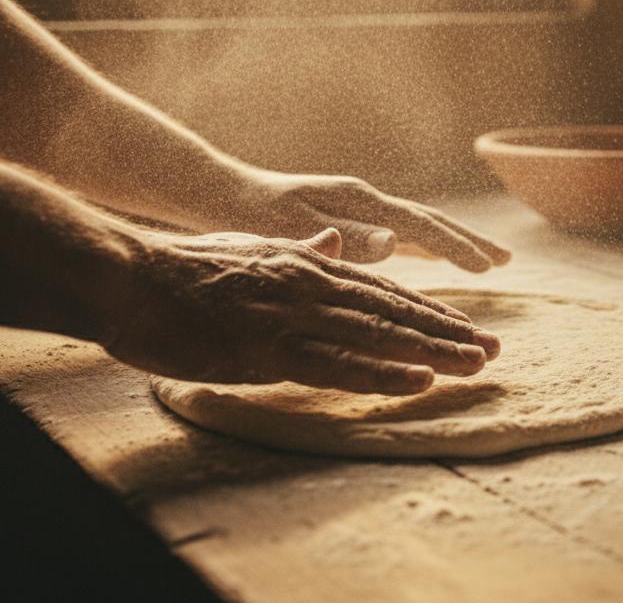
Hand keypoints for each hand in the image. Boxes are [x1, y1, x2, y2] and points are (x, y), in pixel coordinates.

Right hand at [103, 227, 499, 393]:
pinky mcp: (271, 345)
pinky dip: (384, 372)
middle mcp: (314, 283)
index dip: (429, 309)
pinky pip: (339, 364)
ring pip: (380, 333)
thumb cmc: (183, 270)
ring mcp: (295, 314)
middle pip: (396, 309)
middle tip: (494, 349)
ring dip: (433, 350)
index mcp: (310, 265)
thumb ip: (300, 250)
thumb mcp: (254, 250)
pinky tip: (420, 381)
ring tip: (478, 363)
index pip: (383, 289)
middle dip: (449, 330)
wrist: (127, 275)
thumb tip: (336, 242)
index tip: (467, 326)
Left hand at [227, 169, 511, 270]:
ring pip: (420, 228)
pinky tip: (438, 259)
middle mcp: (365, 201)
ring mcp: (362, 210)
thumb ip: (343, 237)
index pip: (418, 225)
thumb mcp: (291, 228)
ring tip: (490, 262)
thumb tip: (396, 242)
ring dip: (455, 244)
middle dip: (469, 241)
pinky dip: (429, 246)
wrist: (220, 196)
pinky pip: (403, 236)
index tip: (486, 268)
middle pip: (429, 221)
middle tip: (506, 261)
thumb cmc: (250, 216)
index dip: (455, 247)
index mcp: (356, 201)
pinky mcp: (353, 222)